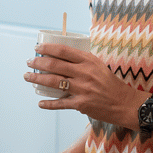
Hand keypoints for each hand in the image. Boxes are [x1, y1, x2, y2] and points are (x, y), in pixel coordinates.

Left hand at [23, 41, 140, 125]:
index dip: (47, 48)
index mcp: (89, 61)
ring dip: (38, 79)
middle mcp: (84, 73)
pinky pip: (60, 104)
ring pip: (54, 82)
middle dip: (38, 63)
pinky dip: (48, 103)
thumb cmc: (111, 84)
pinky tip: (40, 102)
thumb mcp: (99, 66)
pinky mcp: (81, 104)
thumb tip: (62, 57)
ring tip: (28, 77)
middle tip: (29, 62)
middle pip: (55, 65)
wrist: (124, 104)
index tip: (37, 48)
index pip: (63, 51)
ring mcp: (82, 89)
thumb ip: (83, 62)